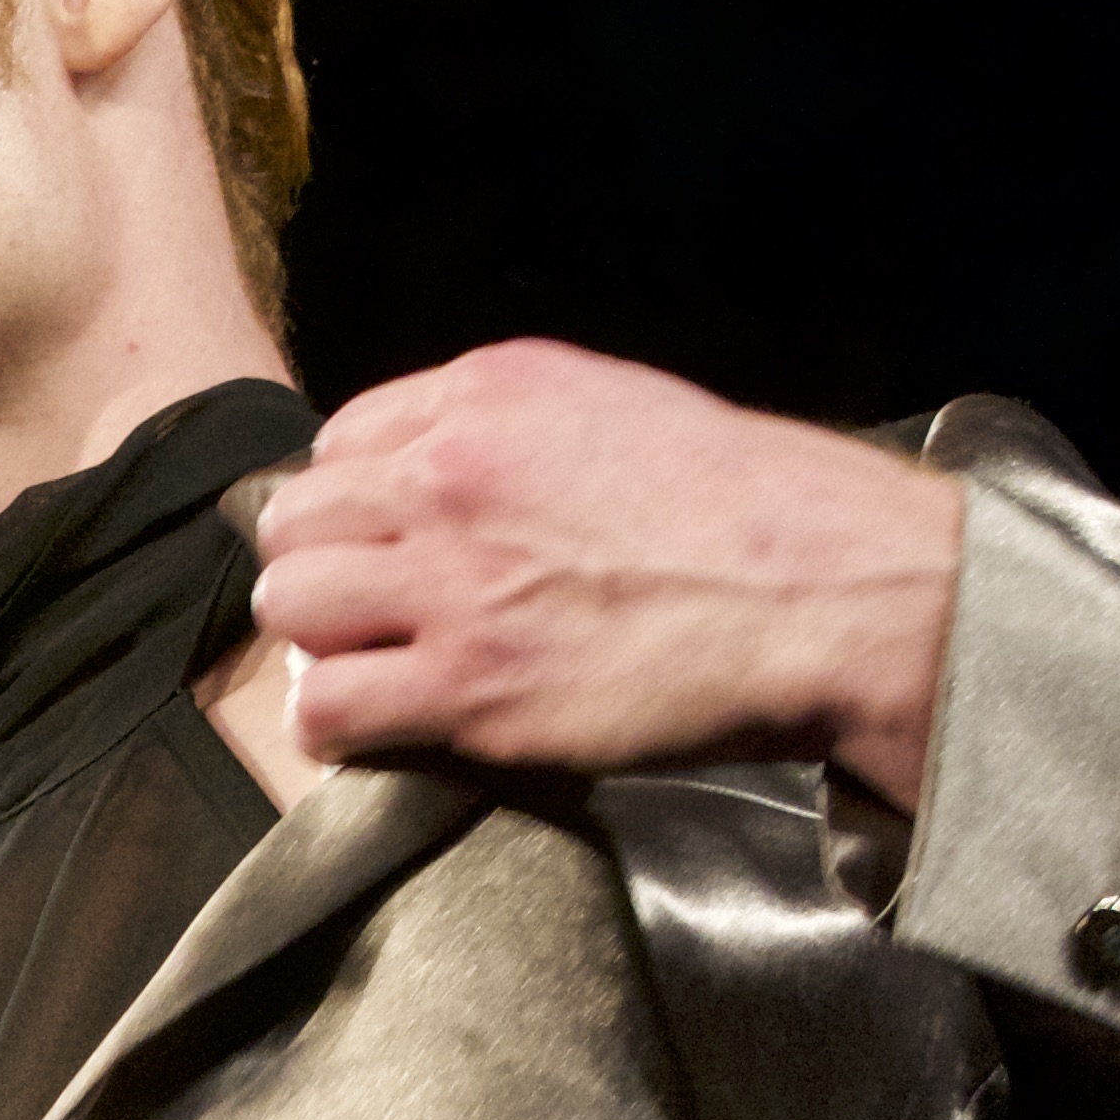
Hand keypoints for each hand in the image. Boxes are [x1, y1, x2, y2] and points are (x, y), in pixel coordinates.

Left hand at [246, 341, 961, 803]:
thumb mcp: (622, 412)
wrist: (828, 593)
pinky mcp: (471, 686)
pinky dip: (336, 724)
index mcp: (491, 395)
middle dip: (326, 565)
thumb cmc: (749, 512)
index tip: (390, 540)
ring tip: (374, 665)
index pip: (344, 439)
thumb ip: (519, 433)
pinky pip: (327, 707)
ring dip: (321, 640)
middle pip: (297, 519)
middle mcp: (453, 475)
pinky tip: (377, 725)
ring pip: (291, 604)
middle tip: (373, 609)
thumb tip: (453, 472)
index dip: (359, 499)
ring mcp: (454, 582)